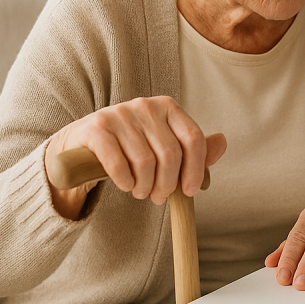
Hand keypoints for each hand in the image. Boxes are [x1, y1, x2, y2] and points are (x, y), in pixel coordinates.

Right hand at [45, 96, 226, 219]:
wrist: (81, 145)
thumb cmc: (131, 147)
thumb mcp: (163, 144)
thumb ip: (193, 148)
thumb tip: (223, 142)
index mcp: (168, 107)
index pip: (194, 138)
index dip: (196, 169)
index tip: (190, 192)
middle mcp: (145, 105)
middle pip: (170, 154)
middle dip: (167, 184)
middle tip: (159, 198)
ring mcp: (120, 114)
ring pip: (145, 162)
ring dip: (145, 186)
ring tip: (141, 192)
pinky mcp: (97, 128)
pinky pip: (119, 164)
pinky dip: (125, 182)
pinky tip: (125, 186)